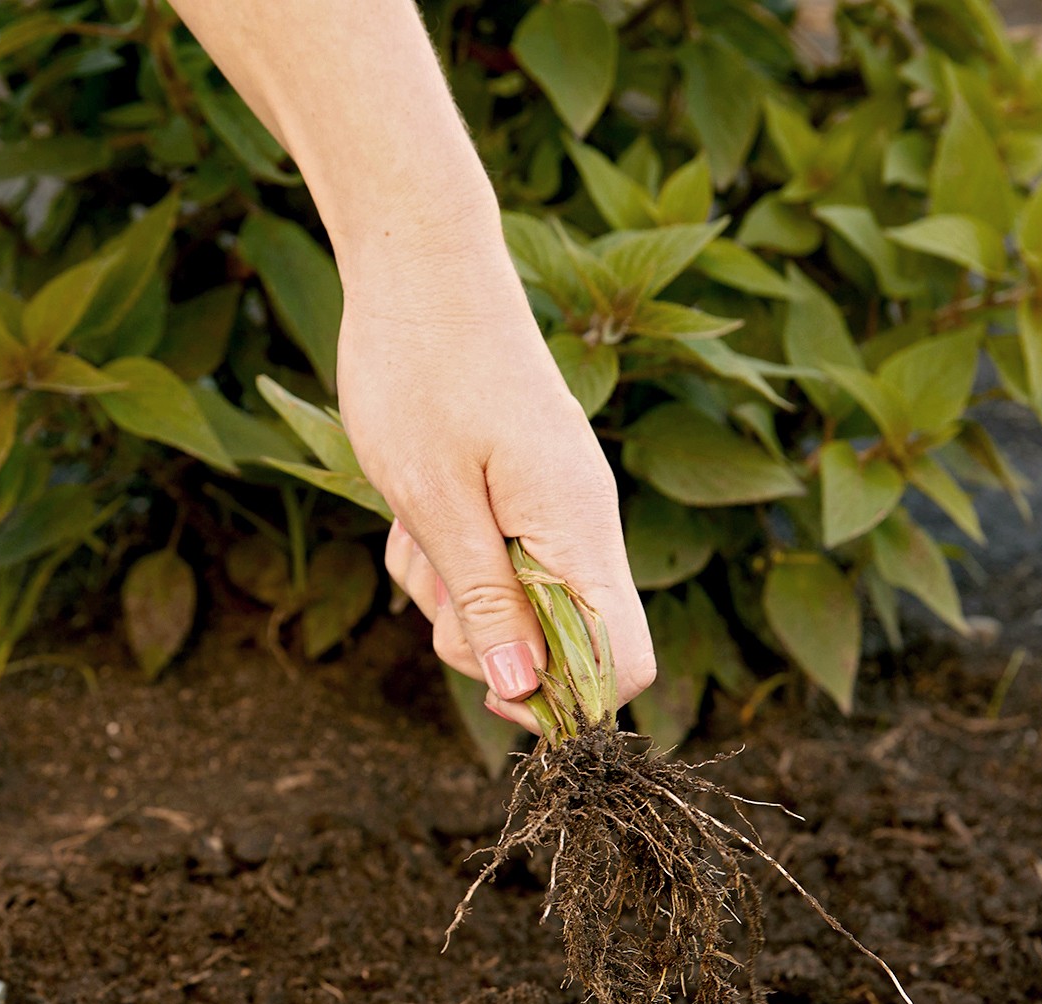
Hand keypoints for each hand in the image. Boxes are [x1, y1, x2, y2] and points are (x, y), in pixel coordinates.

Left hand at [336, 223, 654, 732]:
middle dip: (482, 637)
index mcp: (580, 530)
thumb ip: (484, 601)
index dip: (563, 697)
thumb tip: (523, 692)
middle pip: (561, 646)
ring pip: (512, 609)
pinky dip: (443, 556)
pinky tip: (418, 507)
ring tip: (418, 521)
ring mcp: (555, 514)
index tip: (491, 680)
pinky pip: (488, 567)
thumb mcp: (437, 500)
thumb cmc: (422, 370)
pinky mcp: (524, 501)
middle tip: (433, 571)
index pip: (622, 661)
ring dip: (450, 591)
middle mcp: (583, 528)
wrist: (422, 267)